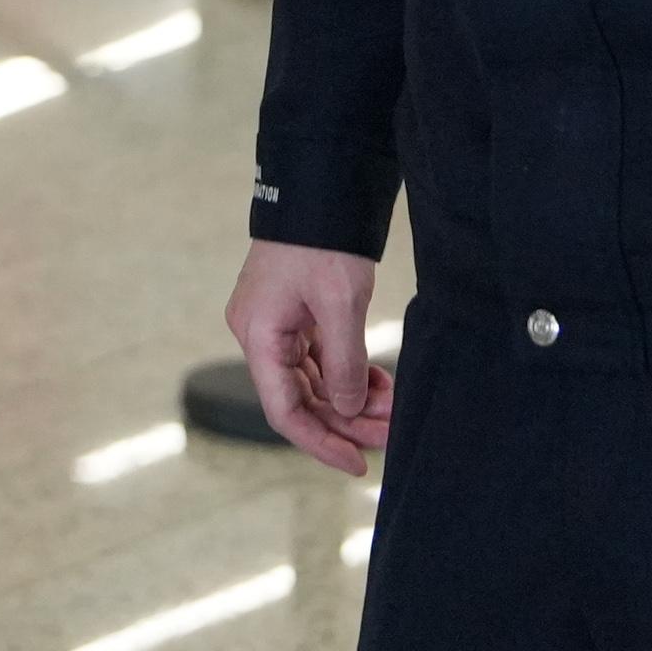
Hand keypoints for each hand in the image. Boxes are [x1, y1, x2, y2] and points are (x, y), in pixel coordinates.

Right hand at [227, 241, 396, 474]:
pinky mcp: (295, 315)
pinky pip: (320, 359)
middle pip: (302, 399)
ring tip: (393, 405)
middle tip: (390, 433)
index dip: (321, 442)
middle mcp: (260, 335)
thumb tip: (348, 409)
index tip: (357, 462)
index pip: (285, 410)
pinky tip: (380, 382)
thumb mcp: (339, 304)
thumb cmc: (321, 241)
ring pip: (314, 381)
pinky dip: (349, 373)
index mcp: (258, 336)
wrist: (319, 189)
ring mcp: (277, 326)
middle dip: (347, 419)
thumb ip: (344, 363)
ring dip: (353, 397)